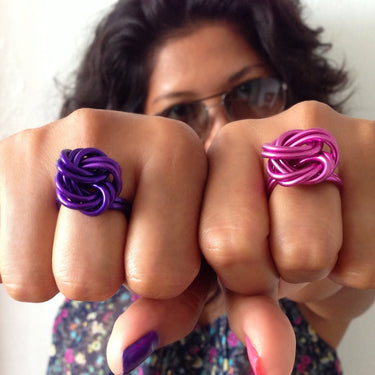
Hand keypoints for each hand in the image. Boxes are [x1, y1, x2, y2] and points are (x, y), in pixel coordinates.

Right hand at [0, 109, 206, 301]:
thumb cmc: (164, 207)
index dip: (159, 276)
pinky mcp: (6, 159)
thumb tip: (123, 355)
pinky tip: (55, 220)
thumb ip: (176, 306)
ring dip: (66, 269)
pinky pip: (7, 267)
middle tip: (114, 232)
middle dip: (106, 274)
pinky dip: (31, 258)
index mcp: (175, 149)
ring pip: (39, 278)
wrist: (120, 156)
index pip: (161, 274)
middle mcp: (108, 133)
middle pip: (92, 279)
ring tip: (85, 226)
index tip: (155, 240)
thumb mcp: (191, 250)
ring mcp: (47, 141)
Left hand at [199, 100, 374, 373]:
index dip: (241, 274)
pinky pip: (364, 261)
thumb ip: (180, 302)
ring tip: (321, 241)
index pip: (217, 239)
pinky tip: (354, 233)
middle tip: (288, 253)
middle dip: (274, 272)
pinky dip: (360, 267)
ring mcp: (329, 133)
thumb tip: (131, 346)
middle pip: (249, 245)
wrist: (357, 216)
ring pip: (309, 254)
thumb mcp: (230, 265)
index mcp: (227, 148)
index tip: (255, 263)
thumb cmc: (284, 237)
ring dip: (318, 270)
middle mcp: (271, 129)